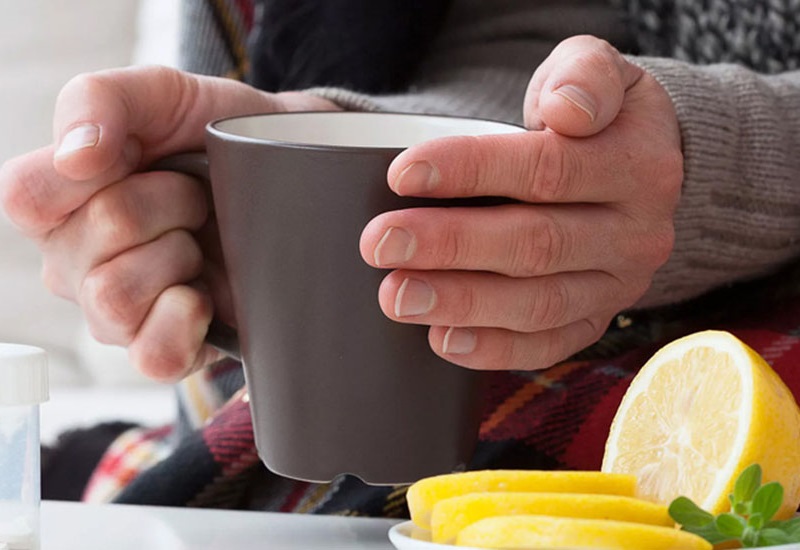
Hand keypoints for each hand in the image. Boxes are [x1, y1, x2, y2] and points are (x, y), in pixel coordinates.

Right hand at [0, 66, 337, 380]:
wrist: (283, 173)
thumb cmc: (213, 137)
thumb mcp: (158, 94)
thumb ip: (99, 100)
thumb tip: (75, 155)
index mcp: (59, 202)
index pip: (28, 196)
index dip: (97, 172)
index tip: (146, 155)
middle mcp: (74, 261)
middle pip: (95, 239)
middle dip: (168, 204)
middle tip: (194, 199)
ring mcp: (115, 311)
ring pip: (116, 296)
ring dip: (179, 256)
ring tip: (201, 241)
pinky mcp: (163, 346)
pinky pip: (151, 356)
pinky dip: (182, 323)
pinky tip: (202, 295)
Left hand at [360, 35, 682, 370]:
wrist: (640, 166)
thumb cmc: (594, 115)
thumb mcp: (594, 70)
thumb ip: (582, 73)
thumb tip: (566, 111)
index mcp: (636, 162)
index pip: (548, 168)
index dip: (471, 171)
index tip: (402, 174)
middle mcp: (635, 231)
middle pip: (536, 244)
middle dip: (451, 246)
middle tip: (380, 245)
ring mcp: (618, 283)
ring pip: (538, 304)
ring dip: (463, 304)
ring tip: (397, 296)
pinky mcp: (597, 318)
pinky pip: (548, 344)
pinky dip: (494, 348)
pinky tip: (442, 339)